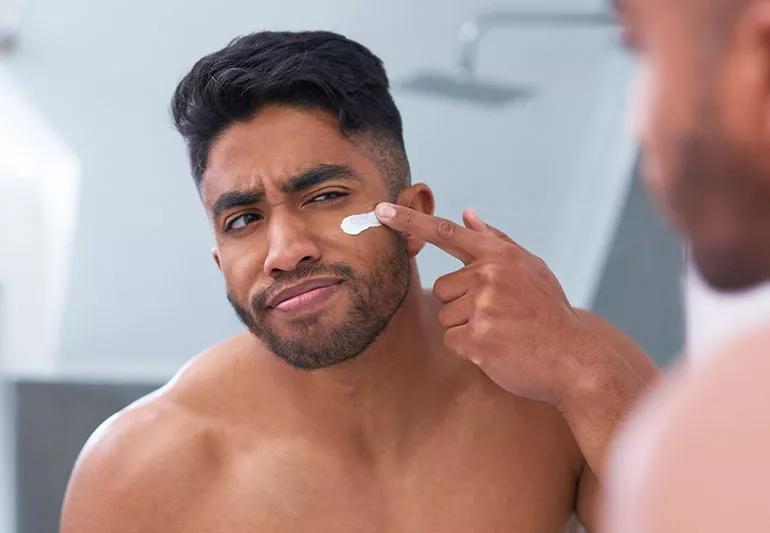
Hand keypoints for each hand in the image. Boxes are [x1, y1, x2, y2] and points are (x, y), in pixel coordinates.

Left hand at [375, 203, 614, 404]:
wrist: (575, 359)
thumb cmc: (549, 313)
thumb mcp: (531, 268)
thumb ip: (495, 240)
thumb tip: (468, 214)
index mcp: (500, 256)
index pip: (447, 233)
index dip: (410, 221)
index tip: (381, 210)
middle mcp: (489, 275)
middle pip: (444, 287)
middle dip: (463, 305)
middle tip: (499, 316)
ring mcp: (483, 306)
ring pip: (445, 315)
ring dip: (466, 328)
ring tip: (501, 332)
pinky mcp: (478, 337)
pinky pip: (452, 340)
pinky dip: (470, 349)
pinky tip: (498, 350)